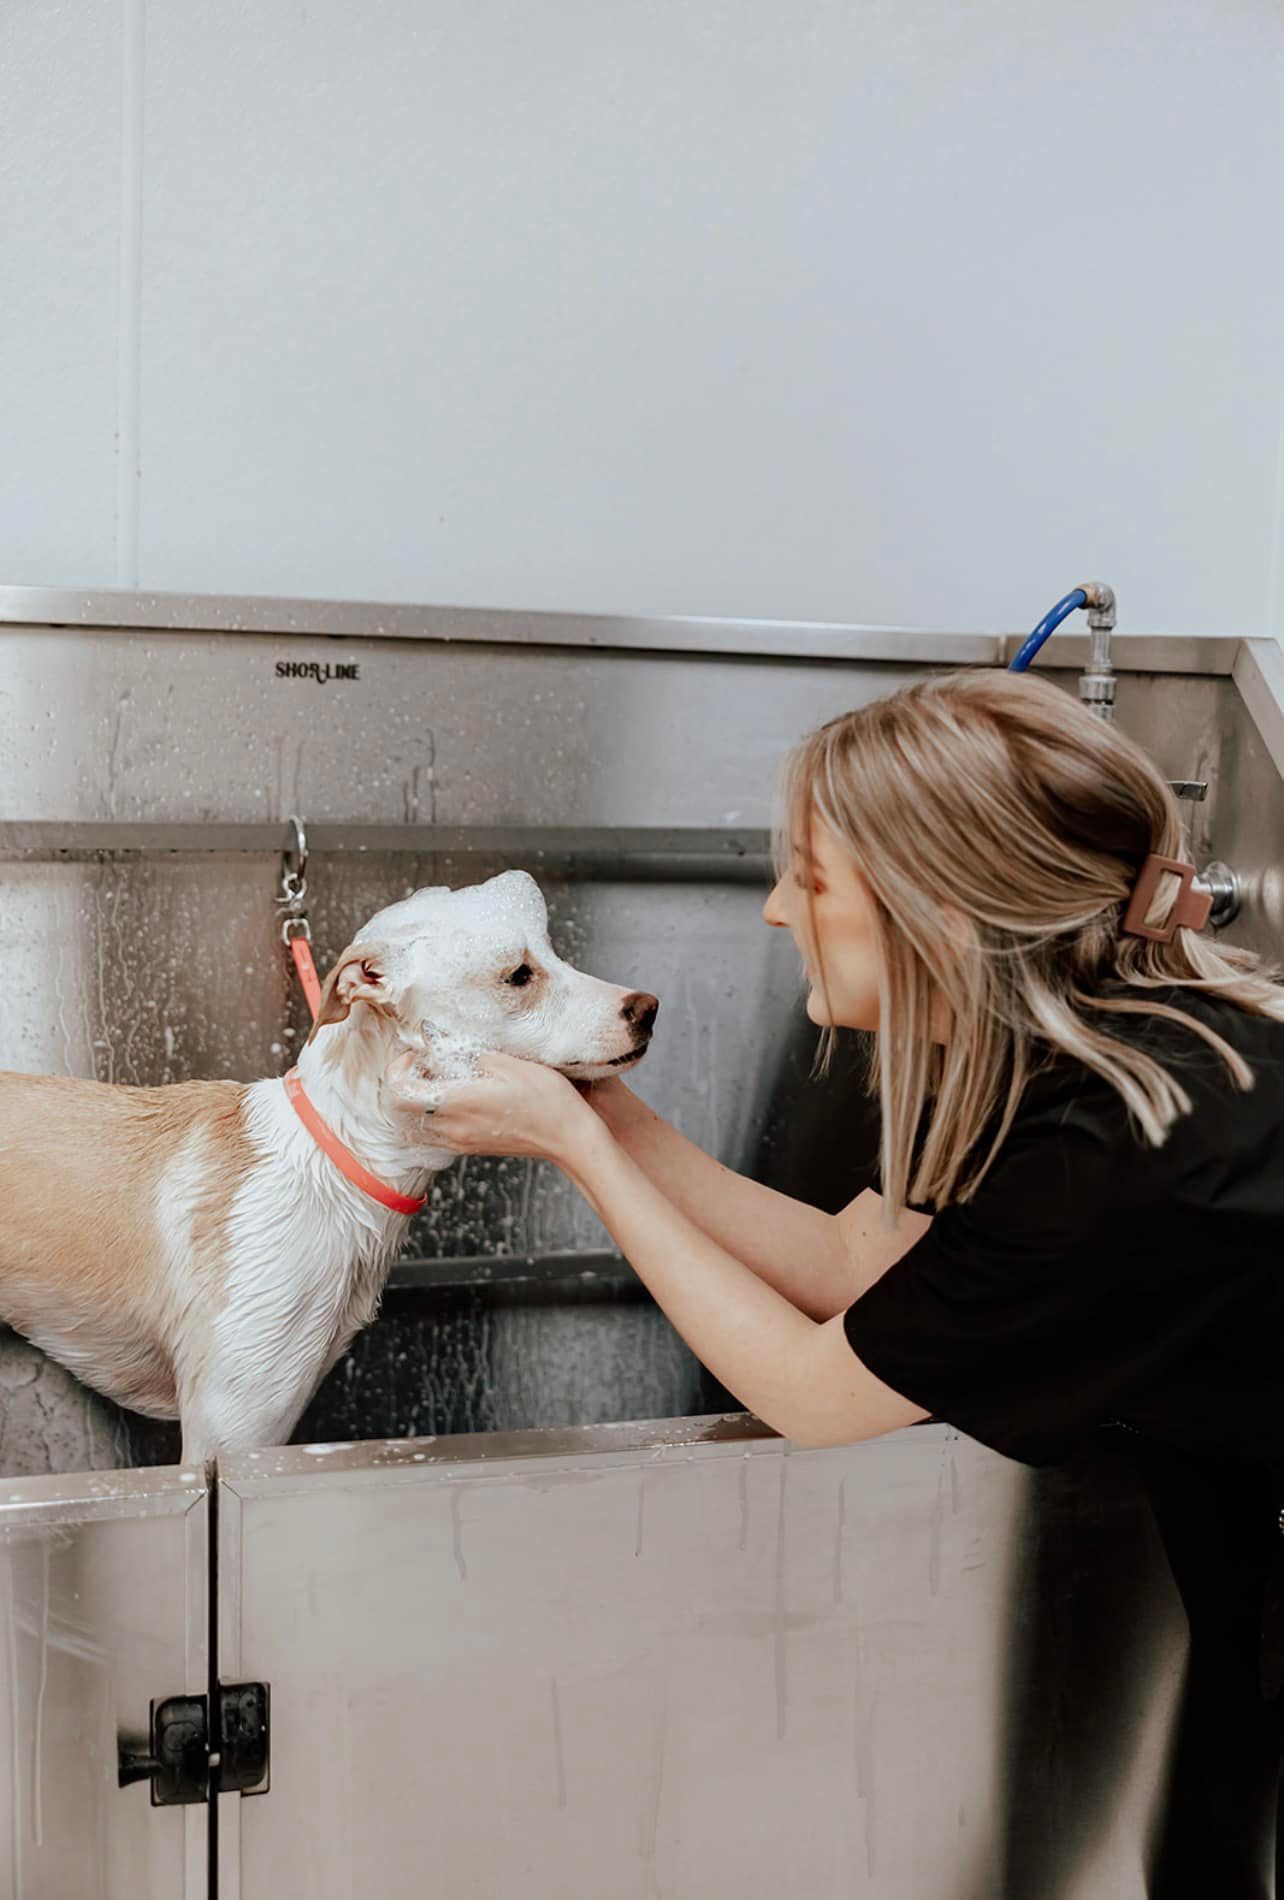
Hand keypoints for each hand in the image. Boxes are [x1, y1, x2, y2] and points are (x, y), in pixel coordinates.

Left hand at [382, 1048, 597, 1164]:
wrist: (568, 1136)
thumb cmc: (545, 1098)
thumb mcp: (509, 1062)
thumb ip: (468, 1053)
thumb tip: (440, 1044)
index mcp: (457, 1102)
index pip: (398, 1092)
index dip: (397, 1069)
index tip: (416, 1054)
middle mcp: (452, 1127)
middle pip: (398, 1111)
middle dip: (402, 1084)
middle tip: (422, 1065)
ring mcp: (459, 1142)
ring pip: (412, 1126)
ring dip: (414, 1102)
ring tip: (437, 1081)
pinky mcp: (469, 1148)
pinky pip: (432, 1134)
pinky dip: (430, 1115)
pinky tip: (455, 1097)